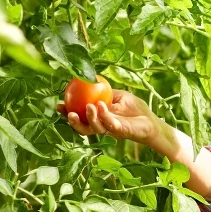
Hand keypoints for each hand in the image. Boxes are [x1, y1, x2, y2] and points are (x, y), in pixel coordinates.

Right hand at [58, 89, 189, 160]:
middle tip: (68, 112)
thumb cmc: (135, 109)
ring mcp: (112, 131)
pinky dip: (105, 116)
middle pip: (84, 128)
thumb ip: (105, 92)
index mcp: (99, 119)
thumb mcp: (119, 97)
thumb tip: (90, 79)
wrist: (152, 121)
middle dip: (74, 122)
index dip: (68, 114)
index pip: (81, 118)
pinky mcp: (123, 132)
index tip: (58, 105)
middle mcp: (103, 127)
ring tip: (88, 106)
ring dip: (90, 118)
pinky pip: (112, 125)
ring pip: (96, 128)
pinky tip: (101, 106)